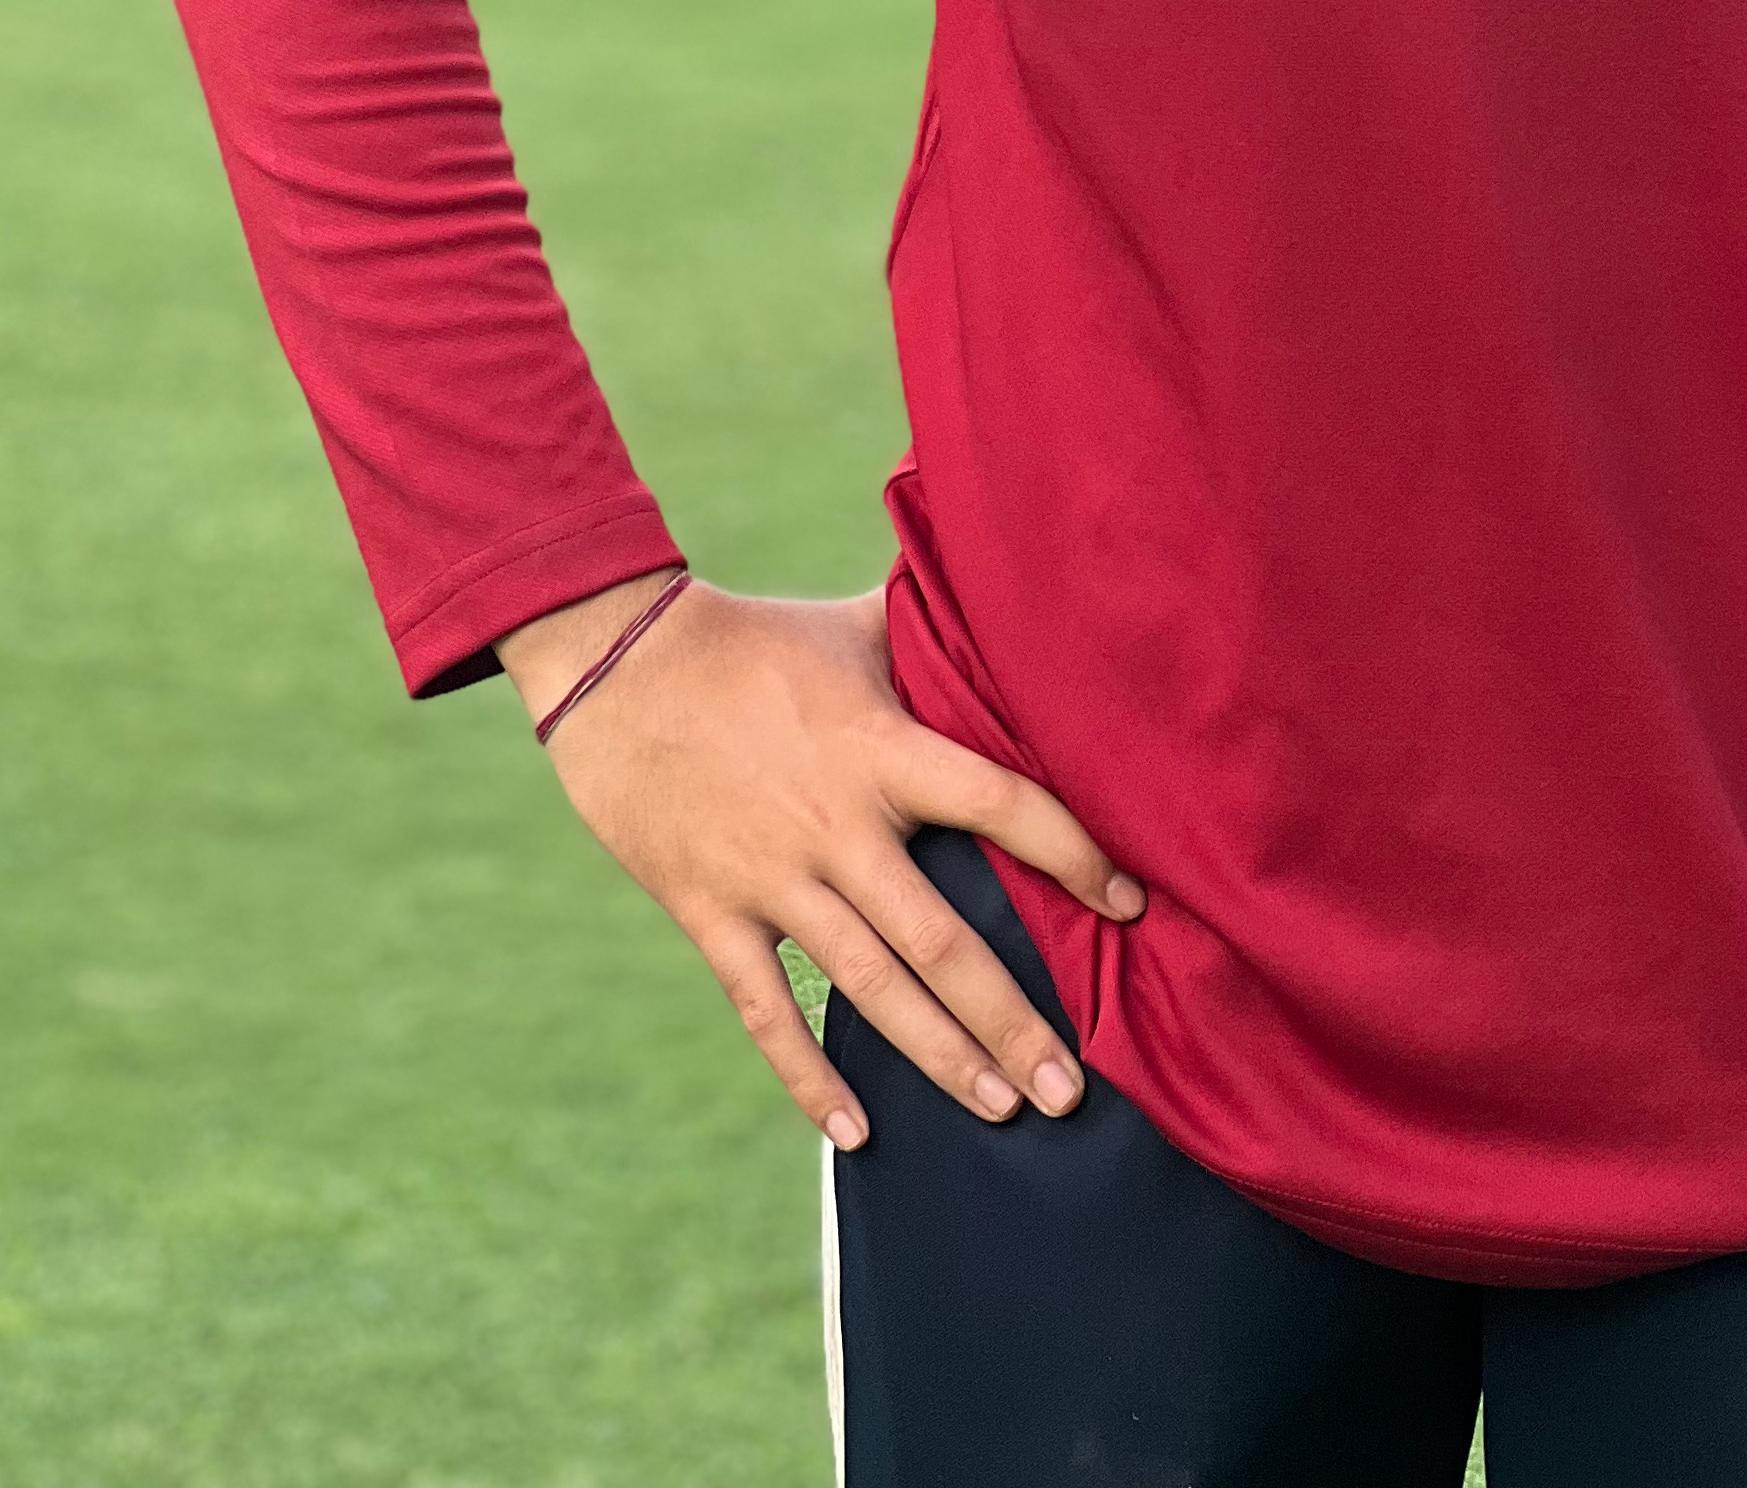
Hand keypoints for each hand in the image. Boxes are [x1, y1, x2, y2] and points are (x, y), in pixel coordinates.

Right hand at [499, 573, 1140, 1152]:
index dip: (1073, 853)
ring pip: (870, 990)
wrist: (616, 663)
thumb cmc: (751, 638)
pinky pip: (767, 1010)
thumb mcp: (853, 627)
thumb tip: (1014, 611)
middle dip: (1012, 1021)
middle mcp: (836, 825)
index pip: (1001, 805)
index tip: (1130, 903)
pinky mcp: (711, 911)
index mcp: (881, 749)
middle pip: (942, 941)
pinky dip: (808, 1077)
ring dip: (941, 1057)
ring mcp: (772, 878)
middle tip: (1073, 1090)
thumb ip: (932, 638)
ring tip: (1005, 1111)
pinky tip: (856, 1135)